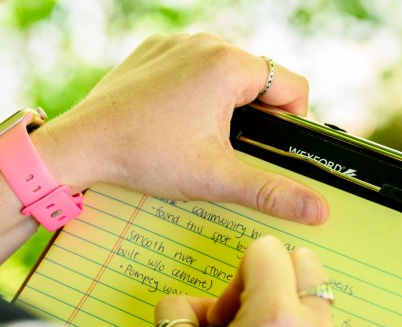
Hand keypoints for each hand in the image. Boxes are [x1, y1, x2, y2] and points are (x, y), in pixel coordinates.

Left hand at [38, 32, 327, 224]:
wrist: (82, 145)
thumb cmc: (145, 157)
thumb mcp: (214, 178)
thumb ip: (270, 191)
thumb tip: (319, 209)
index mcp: (229, 65)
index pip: (291, 86)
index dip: (290, 122)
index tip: (269, 150)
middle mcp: (205, 41)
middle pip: (255, 79)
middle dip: (251, 115)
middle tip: (226, 151)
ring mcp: (174, 43)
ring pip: (221, 72)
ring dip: (221, 102)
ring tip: (196, 139)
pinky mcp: (150, 50)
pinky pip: (187, 66)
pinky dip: (189, 90)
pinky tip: (170, 121)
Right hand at [154, 236, 347, 326]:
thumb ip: (176, 311)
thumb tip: (193, 306)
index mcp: (274, 320)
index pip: (265, 251)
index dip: (233, 278)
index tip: (221, 319)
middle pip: (302, 265)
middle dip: (266, 283)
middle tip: (238, 326)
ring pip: (312, 300)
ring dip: (280, 310)